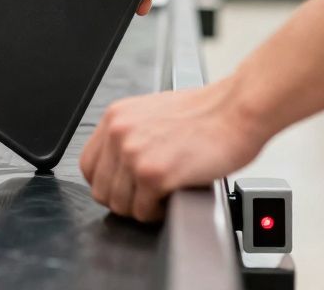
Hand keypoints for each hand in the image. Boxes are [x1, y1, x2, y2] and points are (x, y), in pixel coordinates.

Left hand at [79, 78, 270, 221]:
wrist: (236, 111)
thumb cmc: (206, 112)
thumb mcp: (152, 114)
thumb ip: (131, 135)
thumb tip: (121, 163)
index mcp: (116, 118)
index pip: (88, 165)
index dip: (107, 183)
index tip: (123, 188)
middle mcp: (119, 134)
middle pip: (101, 190)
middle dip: (125, 199)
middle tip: (147, 197)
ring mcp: (133, 155)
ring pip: (120, 205)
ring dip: (142, 207)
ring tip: (162, 196)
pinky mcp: (154, 175)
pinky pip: (143, 212)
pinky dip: (158, 212)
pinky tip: (172, 197)